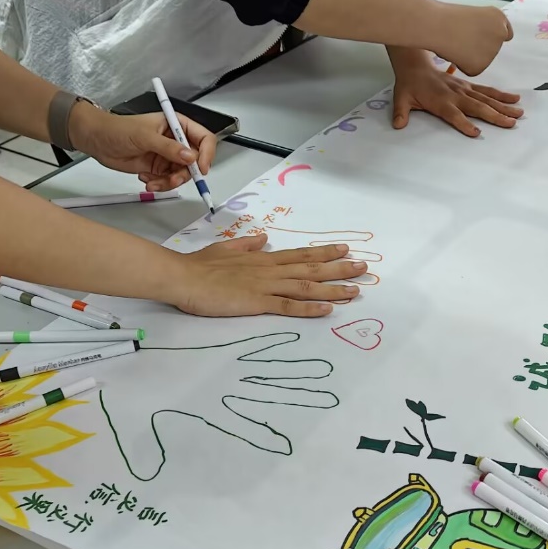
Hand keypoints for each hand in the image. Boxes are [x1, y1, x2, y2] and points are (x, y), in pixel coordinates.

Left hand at [69, 104, 215, 192]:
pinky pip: (168, 181)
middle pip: (195, 161)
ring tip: (152, 182)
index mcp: (176, 125)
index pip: (204, 138)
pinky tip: (145, 179)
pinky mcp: (158, 168)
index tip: (201, 168)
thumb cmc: (118, 129)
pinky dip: (159, 184)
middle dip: (184, 173)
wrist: (97, 140)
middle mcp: (175, 140)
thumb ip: (169, 148)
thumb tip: (191, 157)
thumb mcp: (145, 136)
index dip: (206, 154)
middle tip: (171, 180)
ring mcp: (167, 156)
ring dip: (169, 182)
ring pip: (182, 174)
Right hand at [97, 331, 338, 474]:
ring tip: (323, 370)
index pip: (242, 425)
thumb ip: (147, 450)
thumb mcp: (139, 426)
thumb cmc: (135, 397)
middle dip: (299, 398)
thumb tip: (146, 475)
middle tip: (330, 400)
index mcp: (210, 407)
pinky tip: (294, 334)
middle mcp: (226, 388)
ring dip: (295, 369)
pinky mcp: (224, 348)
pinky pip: (252, 342)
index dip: (264, 436)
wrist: (133, 366)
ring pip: (268, 369)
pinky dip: (271, 338)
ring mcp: (228, 368)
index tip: (287, 446)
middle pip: (270, 395)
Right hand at [167, 235, 365, 316]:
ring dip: (333, 288)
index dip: (324, 252)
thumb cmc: (200, 266)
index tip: (345, 250)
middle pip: (311, 267)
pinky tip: (328, 310)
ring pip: (306, 286)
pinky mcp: (257, 303)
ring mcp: (265, 286)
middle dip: (340, 268)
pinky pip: (288, 306)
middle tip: (364, 268)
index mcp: (263, 259)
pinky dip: (310, 307)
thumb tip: (263, 238)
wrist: (183, 276)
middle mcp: (270, 270)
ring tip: (356, 290)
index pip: (300, 254)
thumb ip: (247, 245)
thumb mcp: (226, 249)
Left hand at [389, 53, 522, 136]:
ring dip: (503, 107)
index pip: (454, 115)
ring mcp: (464, 89)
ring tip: (519, 113)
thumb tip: (398, 124)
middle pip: (477, 107)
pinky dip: (501, 95)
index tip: (477, 133)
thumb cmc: (410, 85)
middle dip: (495, 116)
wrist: (415, 65)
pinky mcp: (468, 85)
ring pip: (486, 99)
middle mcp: (456, 95)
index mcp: (441, 101)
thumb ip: (401, 112)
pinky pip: (487, 90)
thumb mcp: (401, 98)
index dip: (464, 124)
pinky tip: (514, 99)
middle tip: (511, 123)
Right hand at [433, 4, 512, 76]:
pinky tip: (455, 54)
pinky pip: (473, 69)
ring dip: (471, 56)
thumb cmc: (450, 16)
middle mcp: (500, 34)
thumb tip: (486, 39)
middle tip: (463, 38)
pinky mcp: (481, 66)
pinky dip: (464, 65)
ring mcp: (492, 52)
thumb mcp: (476, 14)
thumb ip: (487, 26)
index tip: (482, 36)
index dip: (492, 36)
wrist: (438, 25)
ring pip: (483, 59)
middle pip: (493, 48)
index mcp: (500, 18)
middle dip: (480, 46)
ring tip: (457, 44)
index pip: (505, 33)